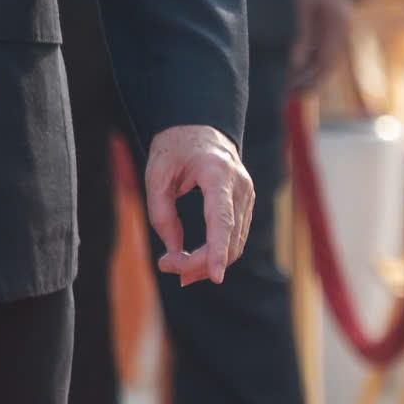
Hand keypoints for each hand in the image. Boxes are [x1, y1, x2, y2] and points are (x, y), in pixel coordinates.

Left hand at [146, 124, 253, 286]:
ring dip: (208, 262)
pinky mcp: (246, 203)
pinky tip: (195, 261)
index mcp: (216, 173)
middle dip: (200, 262)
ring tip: (175, 268)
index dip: (218, 250)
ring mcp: (247, 195)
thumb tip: (174, 253)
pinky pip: (235, 236)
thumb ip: (161, 214)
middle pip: (229, 238)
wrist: (199, 127)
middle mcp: (239, 186)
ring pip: (236, 243)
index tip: (216, 277)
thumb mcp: (156, 174)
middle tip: (166, 266)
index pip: (222, 219)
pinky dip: (217, 252)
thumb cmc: (174, 148)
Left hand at [289, 0, 356, 93]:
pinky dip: (310, 61)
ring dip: (309, 74)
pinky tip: (295, 67)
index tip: (290, 92)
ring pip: (325, 59)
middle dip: (309, 83)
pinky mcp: (331, 23)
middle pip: (327, 65)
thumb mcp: (299, 5)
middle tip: (287, 96)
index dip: (309, 82)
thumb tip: (295, 65)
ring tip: (288, 87)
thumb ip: (299, 35)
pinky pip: (322, 48)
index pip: (325, 64)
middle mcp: (342, 29)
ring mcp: (338, 26)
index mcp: (338, 26)